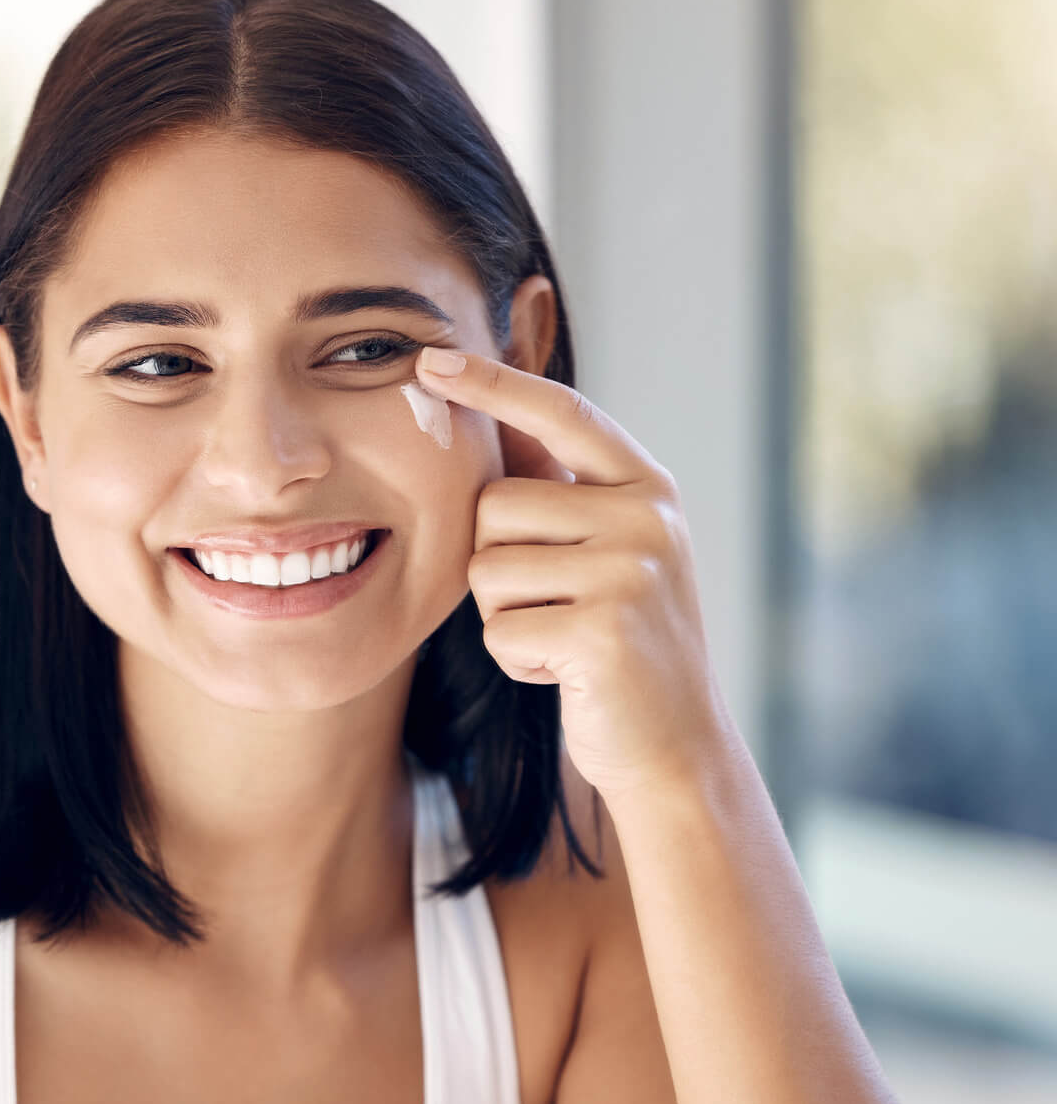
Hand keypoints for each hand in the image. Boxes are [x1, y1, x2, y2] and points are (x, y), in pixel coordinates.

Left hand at [416, 346, 737, 806]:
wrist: (674, 746)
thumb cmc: (622, 644)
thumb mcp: (609, 553)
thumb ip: (564, 491)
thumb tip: (490, 416)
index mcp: (647, 487)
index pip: (562, 413)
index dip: (494, 383)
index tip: (430, 358)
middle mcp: (647, 517)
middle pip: (494, 507)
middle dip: (498, 564)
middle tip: (555, 608)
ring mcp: (630, 572)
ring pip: (486, 569)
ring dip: (505, 616)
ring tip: (563, 639)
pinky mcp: (602, 631)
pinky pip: (499, 629)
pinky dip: (516, 661)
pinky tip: (565, 673)